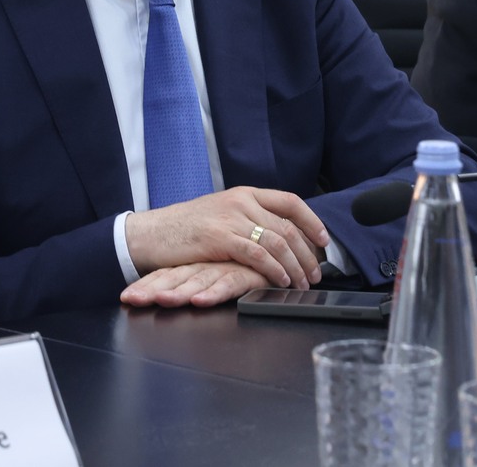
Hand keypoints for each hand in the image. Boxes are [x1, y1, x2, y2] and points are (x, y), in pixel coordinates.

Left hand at [120, 261, 268, 308]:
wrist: (276, 249)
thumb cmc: (245, 263)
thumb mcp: (216, 272)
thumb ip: (198, 281)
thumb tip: (174, 294)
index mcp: (195, 264)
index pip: (165, 274)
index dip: (146, 285)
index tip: (126, 297)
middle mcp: (206, 265)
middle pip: (174, 277)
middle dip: (151, 290)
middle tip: (132, 300)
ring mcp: (225, 267)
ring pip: (197, 280)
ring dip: (177, 292)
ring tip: (161, 300)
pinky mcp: (245, 273)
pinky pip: (228, 284)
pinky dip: (213, 293)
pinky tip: (199, 301)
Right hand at [123, 187, 327, 289]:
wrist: (153, 233)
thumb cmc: (186, 228)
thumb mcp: (221, 213)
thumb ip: (248, 219)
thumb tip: (277, 236)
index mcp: (245, 193)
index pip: (290, 201)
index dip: (312, 221)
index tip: (324, 240)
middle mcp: (242, 201)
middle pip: (288, 227)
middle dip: (307, 253)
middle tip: (316, 273)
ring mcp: (232, 218)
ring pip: (278, 242)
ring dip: (295, 265)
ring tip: (301, 282)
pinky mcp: (221, 238)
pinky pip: (258, 255)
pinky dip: (275, 270)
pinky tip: (280, 281)